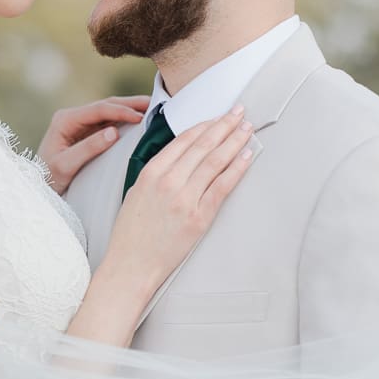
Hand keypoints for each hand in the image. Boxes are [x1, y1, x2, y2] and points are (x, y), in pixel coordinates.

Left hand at [37, 96, 149, 193]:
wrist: (38, 187)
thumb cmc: (48, 178)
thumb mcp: (65, 166)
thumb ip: (88, 148)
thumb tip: (114, 132)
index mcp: (65, 120)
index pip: (98, 110)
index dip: (121, 111)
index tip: (141, 116)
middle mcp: (72, 117)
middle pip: (105, 105)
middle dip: (130, 104)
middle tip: (155, 103)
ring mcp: (80, 124)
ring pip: (109, 111)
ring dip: (130, 109)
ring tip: (152, 108)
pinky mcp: (86, 133)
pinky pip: (109, 122)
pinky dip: (125, 120)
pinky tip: (139, 120)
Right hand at [104, 105, 253, 298]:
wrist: (131, 265)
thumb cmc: (131, 233)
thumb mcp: (136, 192)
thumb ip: (157, 173)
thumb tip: (181, 158)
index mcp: (151, 172)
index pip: (184, 140)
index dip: (204, 125)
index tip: (217, 117)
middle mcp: (169, 181)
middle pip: (203, 145)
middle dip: (224, 125)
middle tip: (239, 112)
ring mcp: (185, 199)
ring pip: (216, 161)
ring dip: (234, 141)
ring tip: (247, 129)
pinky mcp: (199, 217)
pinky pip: (223, 186)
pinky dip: (237, 168)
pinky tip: (247, 156)